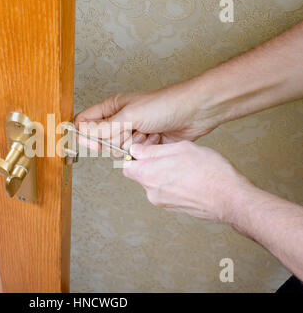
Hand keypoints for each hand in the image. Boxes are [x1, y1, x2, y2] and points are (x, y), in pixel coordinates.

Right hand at [74, 81, 221, 153]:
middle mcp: (120, 120)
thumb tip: (82, 133)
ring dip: (133, 145)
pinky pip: (135, 155)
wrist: (195, 112)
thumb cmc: (164, 104)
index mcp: (112, 107)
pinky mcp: (146, 144)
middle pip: (102, 140)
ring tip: (147, 132)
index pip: (86, 121)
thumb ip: (103, 128)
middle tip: (129, 133)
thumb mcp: (129, 116)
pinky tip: (156, 139)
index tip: (92, 143)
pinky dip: (145, 151)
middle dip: (115, 141)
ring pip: (118, 150)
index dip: (84, 134)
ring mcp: (133, 132)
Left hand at [123, 141, 252, 223]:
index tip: (146, 150)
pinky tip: (190, 178)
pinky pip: (167, 192)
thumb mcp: (180, 149)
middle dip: (151, 164)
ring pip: (155, 183)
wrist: (230, 198)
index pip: (126, 165)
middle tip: (172, 156)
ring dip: (165, 173)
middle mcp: (151, 192)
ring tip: (186, 167)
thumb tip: (136, 150)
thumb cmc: (209, 172)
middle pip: (141, 174)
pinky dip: (174, 184)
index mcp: (148, 175)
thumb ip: (153, 150)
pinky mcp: (174, 208)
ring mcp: (162, 202)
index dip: (134, 156)